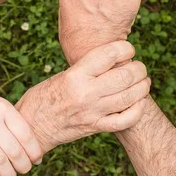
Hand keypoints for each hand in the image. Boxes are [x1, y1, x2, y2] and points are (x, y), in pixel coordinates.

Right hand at [16, 41, 149, 152]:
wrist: (32, 126)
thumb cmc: (42, 97)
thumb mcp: (60, 76)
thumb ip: (85, 70)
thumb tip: (110, 62)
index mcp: (75, 75)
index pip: (108, 55)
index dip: (124, 48)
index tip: (128, 49)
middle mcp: (86, 93)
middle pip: (125, 76)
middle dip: (139, 68)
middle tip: (138, 66)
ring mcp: (93, 112)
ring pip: (130, 97)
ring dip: (142, 86)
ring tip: (142, 81)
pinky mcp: (95, 127)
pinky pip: (125, 120)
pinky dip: (137, 110)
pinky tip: (138, 102)